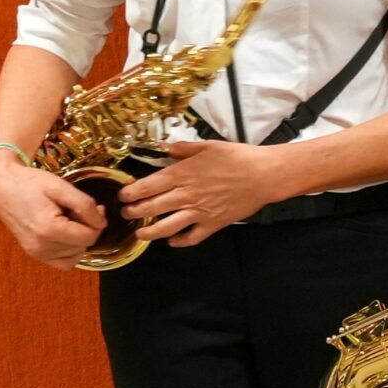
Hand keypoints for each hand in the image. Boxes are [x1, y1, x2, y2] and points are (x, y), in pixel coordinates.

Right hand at [0, 156, 104, 268]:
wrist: (2, 186)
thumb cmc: (30, 183)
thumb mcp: (61, 187)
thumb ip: (85, 205)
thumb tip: (101, 223)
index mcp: (48, 230)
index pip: (90, 237)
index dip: (97, 221)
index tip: (95, 207)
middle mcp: (41, 247)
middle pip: (84, 245)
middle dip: (87, 227)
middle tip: (75, 210)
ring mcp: (36, 252)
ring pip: (76, 254)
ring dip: (78, 238)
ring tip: (66, 218)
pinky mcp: (34, 253)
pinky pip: (64, 262)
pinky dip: (70, 250)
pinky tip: (65, 233)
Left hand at [119, 141, 287, 246]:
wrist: (264, 174)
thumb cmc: (238, 157)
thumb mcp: (208, 146)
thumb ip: (182, 149)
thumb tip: (165, 148)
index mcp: (181, 174)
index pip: (146, 187)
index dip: (130, 193)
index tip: (123, 196)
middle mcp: (186, 195)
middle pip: (150, 207)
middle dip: (133, 212)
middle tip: (127, 213)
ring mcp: (199, 212)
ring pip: (165, 227)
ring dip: (149, 231)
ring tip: (141, 233)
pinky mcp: (213, 224)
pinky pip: (192, 237)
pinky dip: (179, 241)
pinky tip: (173, 241)